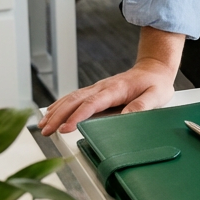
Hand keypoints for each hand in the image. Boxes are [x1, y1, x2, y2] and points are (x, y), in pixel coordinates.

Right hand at [39, 28, 184, 135]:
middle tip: (46, 131)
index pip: (92, 103)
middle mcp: (103, 87)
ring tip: (43, 125)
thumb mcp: (156, 95)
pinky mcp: (97, 90)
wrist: (155, 68)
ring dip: (56, 111)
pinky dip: (60, 104)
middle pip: (75, 100)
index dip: (78, 116)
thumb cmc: (156, 83)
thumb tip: (124, 118)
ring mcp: (98, 87)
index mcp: (116, 89)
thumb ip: (141, 106)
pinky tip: (52, 112)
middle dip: (59, 116)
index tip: (66, 128)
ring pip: (72, 98)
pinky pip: (75, 96)